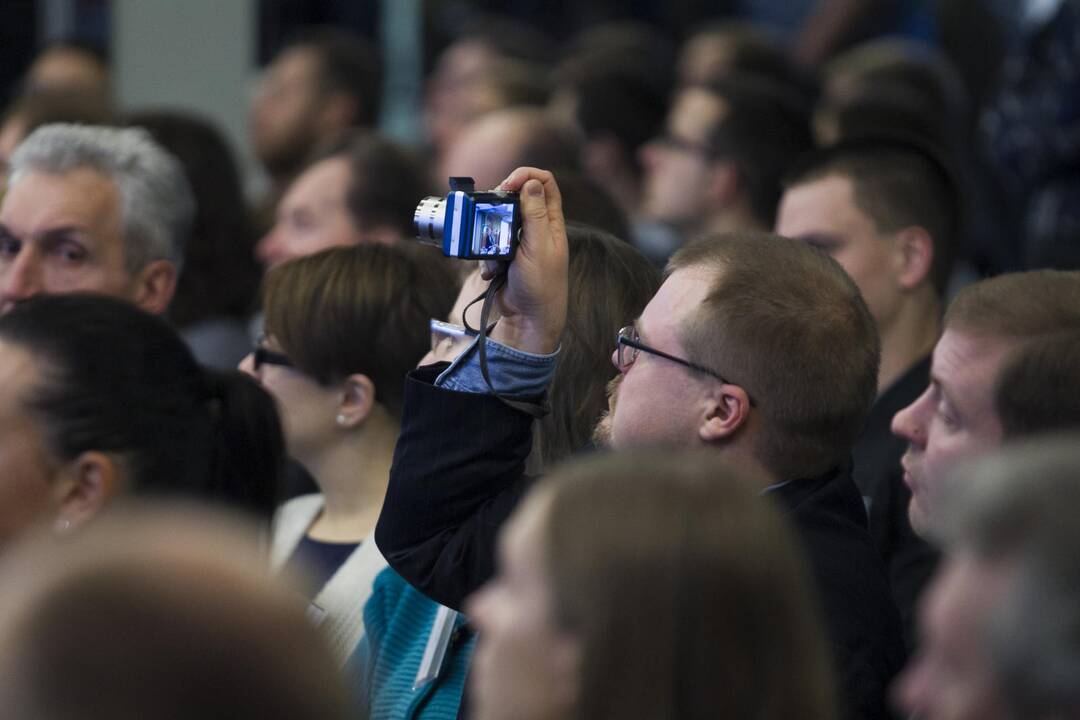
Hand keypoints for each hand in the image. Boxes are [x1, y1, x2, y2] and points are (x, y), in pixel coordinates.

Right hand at [480, 167, 567, 354]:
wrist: (528, 320)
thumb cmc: (541, 286)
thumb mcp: (539, 247)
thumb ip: (535, 214)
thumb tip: (531, 182)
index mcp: (551, 222)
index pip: (544, 183)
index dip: (526, 176)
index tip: (508, 185)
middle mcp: (536, 228)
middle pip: (515, 198)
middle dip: (499, 208)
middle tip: (492, 216)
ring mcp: (518, 242)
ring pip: (496, 222)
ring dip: (490, 238)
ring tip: (495, 258)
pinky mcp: (503, 257)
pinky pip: (487, 246)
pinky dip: (485, 258)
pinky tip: (491, 273)